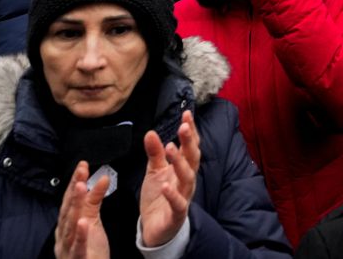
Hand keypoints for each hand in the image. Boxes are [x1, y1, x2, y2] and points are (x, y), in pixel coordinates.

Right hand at [55, 161, 110, 258]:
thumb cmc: (90, 250)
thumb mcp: (92, 222)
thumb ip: (93, 201)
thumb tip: (101, 178)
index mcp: (66, 226)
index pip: (69, 200)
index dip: (74, 182)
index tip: (82, 165)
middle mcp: (64, 236)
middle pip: (68, 209)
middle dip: (73, 189)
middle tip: (81, 171)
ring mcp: (68, 248)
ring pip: (70, 225)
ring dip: (75, 205)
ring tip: (80, 187)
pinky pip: (78, 247)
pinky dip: (80, 235)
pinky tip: (83, 222)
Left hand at [139, 111, 199, 247]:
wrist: (155, 229)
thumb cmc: (159, 197)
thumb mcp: (154, 171)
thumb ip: (154, 153)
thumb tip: (150, 132)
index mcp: (182, 168)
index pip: (189, 146)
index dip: (190, 131)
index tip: (186, 114)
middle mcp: (186, 180)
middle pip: (192, 158)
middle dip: (189, 142)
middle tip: (183, 127)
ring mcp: (184, 196)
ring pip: (187, 177)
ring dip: (180, 162)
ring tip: (170, 149)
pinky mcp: (177, 213)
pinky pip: (178, 203)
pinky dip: (173, 194)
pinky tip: (166, 185)